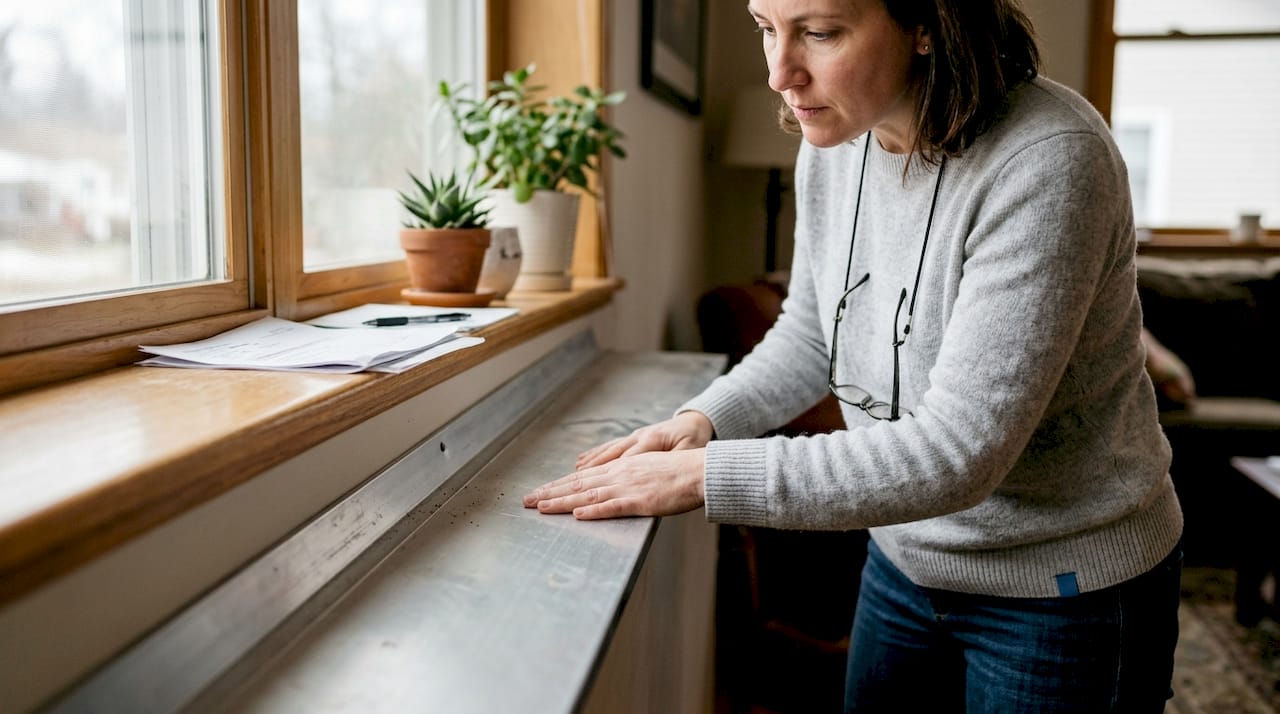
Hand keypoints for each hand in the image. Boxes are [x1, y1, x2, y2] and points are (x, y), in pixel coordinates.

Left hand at [522, 448, 705, 519]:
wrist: (700, 470)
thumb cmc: (678, 473)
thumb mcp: (646, 470)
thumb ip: (628, 479)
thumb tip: (611, 490)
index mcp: (619, 469)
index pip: (581, 478)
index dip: (557, 485)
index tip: (539, 492)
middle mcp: (618, 475)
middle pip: (577, 485)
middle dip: (550, 493)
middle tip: (526, 501)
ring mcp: (628, 488)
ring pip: (588, 496)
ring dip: (562, 502)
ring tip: (540, 508)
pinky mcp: (641, 501)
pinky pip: (613, 507)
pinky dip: (594, 511)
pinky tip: (577, 516)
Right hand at [574, 410, 713, 469]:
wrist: (697, 421)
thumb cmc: (695, 439)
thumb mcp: (688, 450)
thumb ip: (671, 460)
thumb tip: (654, 470)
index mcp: (651, 440)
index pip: (626, 460)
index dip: (607, 473)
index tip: (591, 488)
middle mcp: (638, 438)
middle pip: (608, 456)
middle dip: (588, 471)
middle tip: (569, 482)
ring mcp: (634, 437)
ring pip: (606, 452)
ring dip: (587, 465)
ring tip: (570, 475)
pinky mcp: (634, 439)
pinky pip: (610, 449)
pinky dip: (595, 457)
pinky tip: (582, 464)